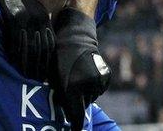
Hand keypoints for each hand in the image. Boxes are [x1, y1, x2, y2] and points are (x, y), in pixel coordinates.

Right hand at [0, 0, 55, 81]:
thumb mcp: (35, 8)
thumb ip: (40, 23)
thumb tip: (43, 41)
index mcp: (44, 18)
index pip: (49, 43)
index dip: (47, 59)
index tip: (45, 72)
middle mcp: (37, 20)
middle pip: (39, 48)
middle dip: (38, 65)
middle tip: (36, 78)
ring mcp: (25, 20)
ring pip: (27, 47)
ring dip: (27, 63)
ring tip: (26, 75)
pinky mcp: (12, 19)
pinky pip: (14, 40)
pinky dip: (15, 52)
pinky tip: (13, 61)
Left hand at [51, 8, 110, 130]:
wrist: (75, 39)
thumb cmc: (59, 59)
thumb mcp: (55, 78)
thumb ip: (61, 97)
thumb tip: (65, 113)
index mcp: (73, 86)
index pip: (76, 114)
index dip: (75, 125)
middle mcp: (89, 85)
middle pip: (84, 105)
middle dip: (77, 103)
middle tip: (70, 91)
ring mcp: (99, 80)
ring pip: (92, 97)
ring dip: (85, 94)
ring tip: (77, 79)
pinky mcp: (106, 75)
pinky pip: (99, 89)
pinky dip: (93, 87)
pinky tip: (86, 75)